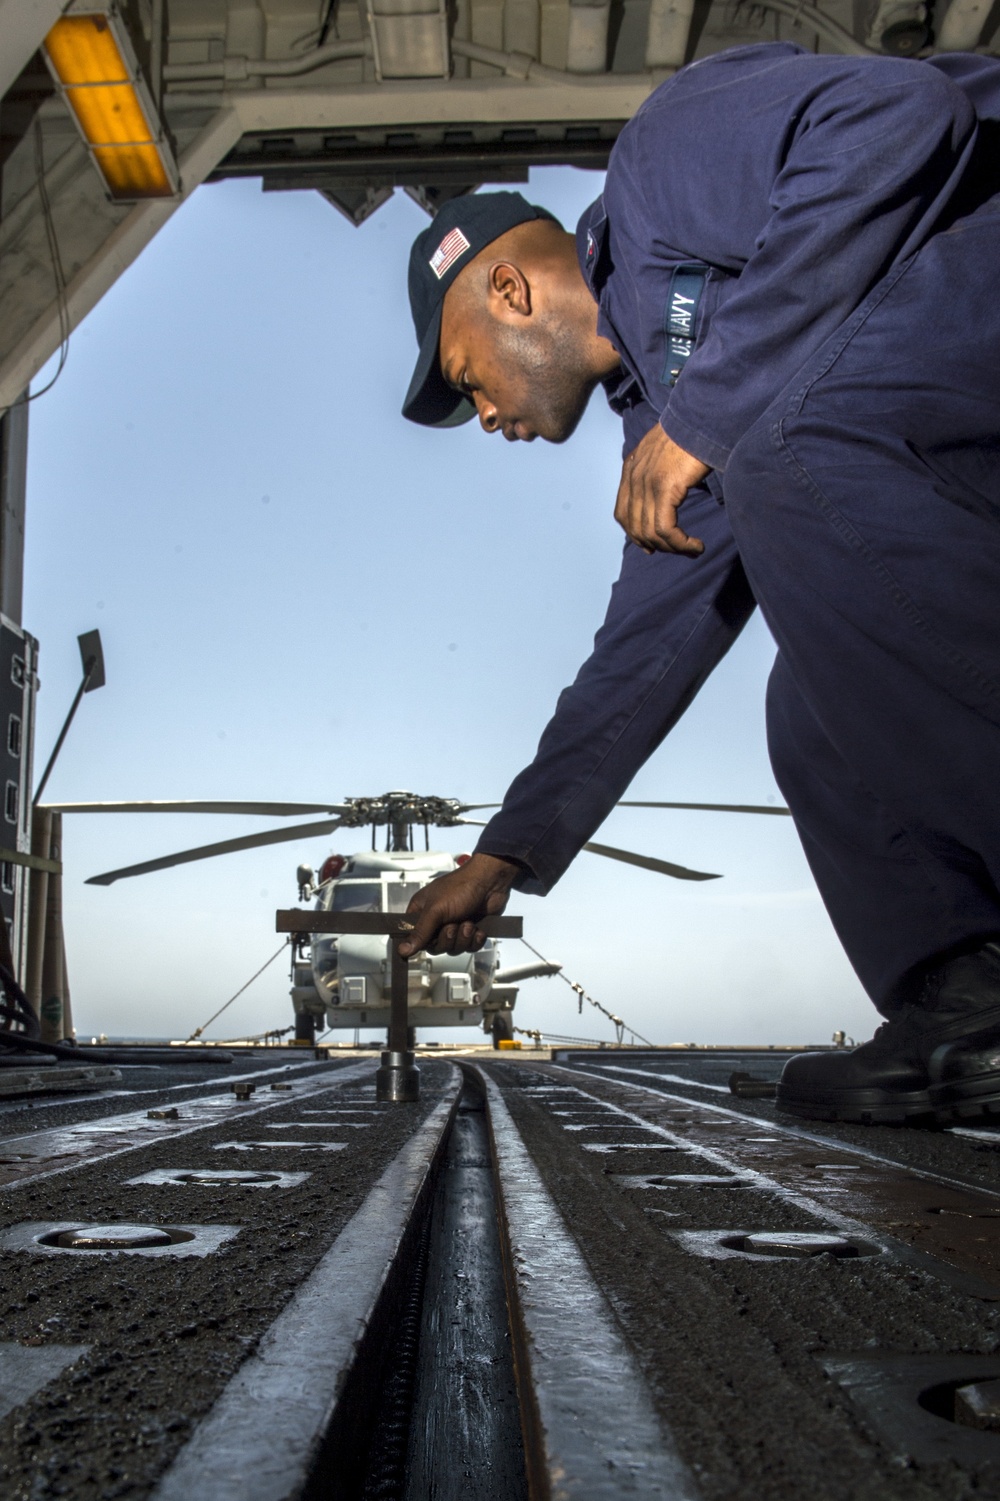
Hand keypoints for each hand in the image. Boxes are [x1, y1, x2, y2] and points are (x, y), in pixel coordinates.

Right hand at [398, 853, 519, 956]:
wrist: (491, 882)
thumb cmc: (462, 886)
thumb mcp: (435, 910)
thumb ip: (420, 932)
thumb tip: (403, 949)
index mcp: (422, 911)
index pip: (413, 936)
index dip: (421, 942)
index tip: (429, 940)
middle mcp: (437, 920)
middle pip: (435, 947)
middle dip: (447, 939)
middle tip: (453, 925)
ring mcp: (454, 925)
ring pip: (453, 949)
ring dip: (463, 938)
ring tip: (468, 923)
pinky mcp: (470, 931)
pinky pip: (469, 948)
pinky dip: (475, 940)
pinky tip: (478, 928)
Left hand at [614, 424, 710, 555]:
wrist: (700, 417)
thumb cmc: (690, 433)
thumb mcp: (664, 453)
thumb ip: (657, 472)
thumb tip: (667, 494)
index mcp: (631, 469)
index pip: (623, 514)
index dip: (636, 535)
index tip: (653, 546)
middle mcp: (634, 478)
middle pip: (635, 528)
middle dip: (657, 545)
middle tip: (680, 550)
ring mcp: (646, 484)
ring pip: (651, 532)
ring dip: (674, 548)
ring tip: (692, 550)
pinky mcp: (663, 488)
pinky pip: (665, 528)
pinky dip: (681, 543)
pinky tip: (696, 544)